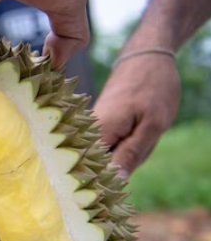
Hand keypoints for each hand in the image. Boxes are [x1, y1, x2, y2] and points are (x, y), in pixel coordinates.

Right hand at [93, 55, 179, 175]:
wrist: (146, 57)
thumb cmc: (153, 88)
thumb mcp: (152, 125)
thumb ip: (132, 154)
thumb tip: (116, 181)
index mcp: (98, 133)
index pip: (94, 172)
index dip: (108, 184)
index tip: (124, 182)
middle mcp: (87, 132)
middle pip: (102, 166)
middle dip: (125, 164)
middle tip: (145, 141)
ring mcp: (92, 129)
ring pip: (109, 156)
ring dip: (129, 153)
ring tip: (144, 131)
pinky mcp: (98, 126)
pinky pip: (111, 146)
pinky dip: (127, 144)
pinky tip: (139, 129)